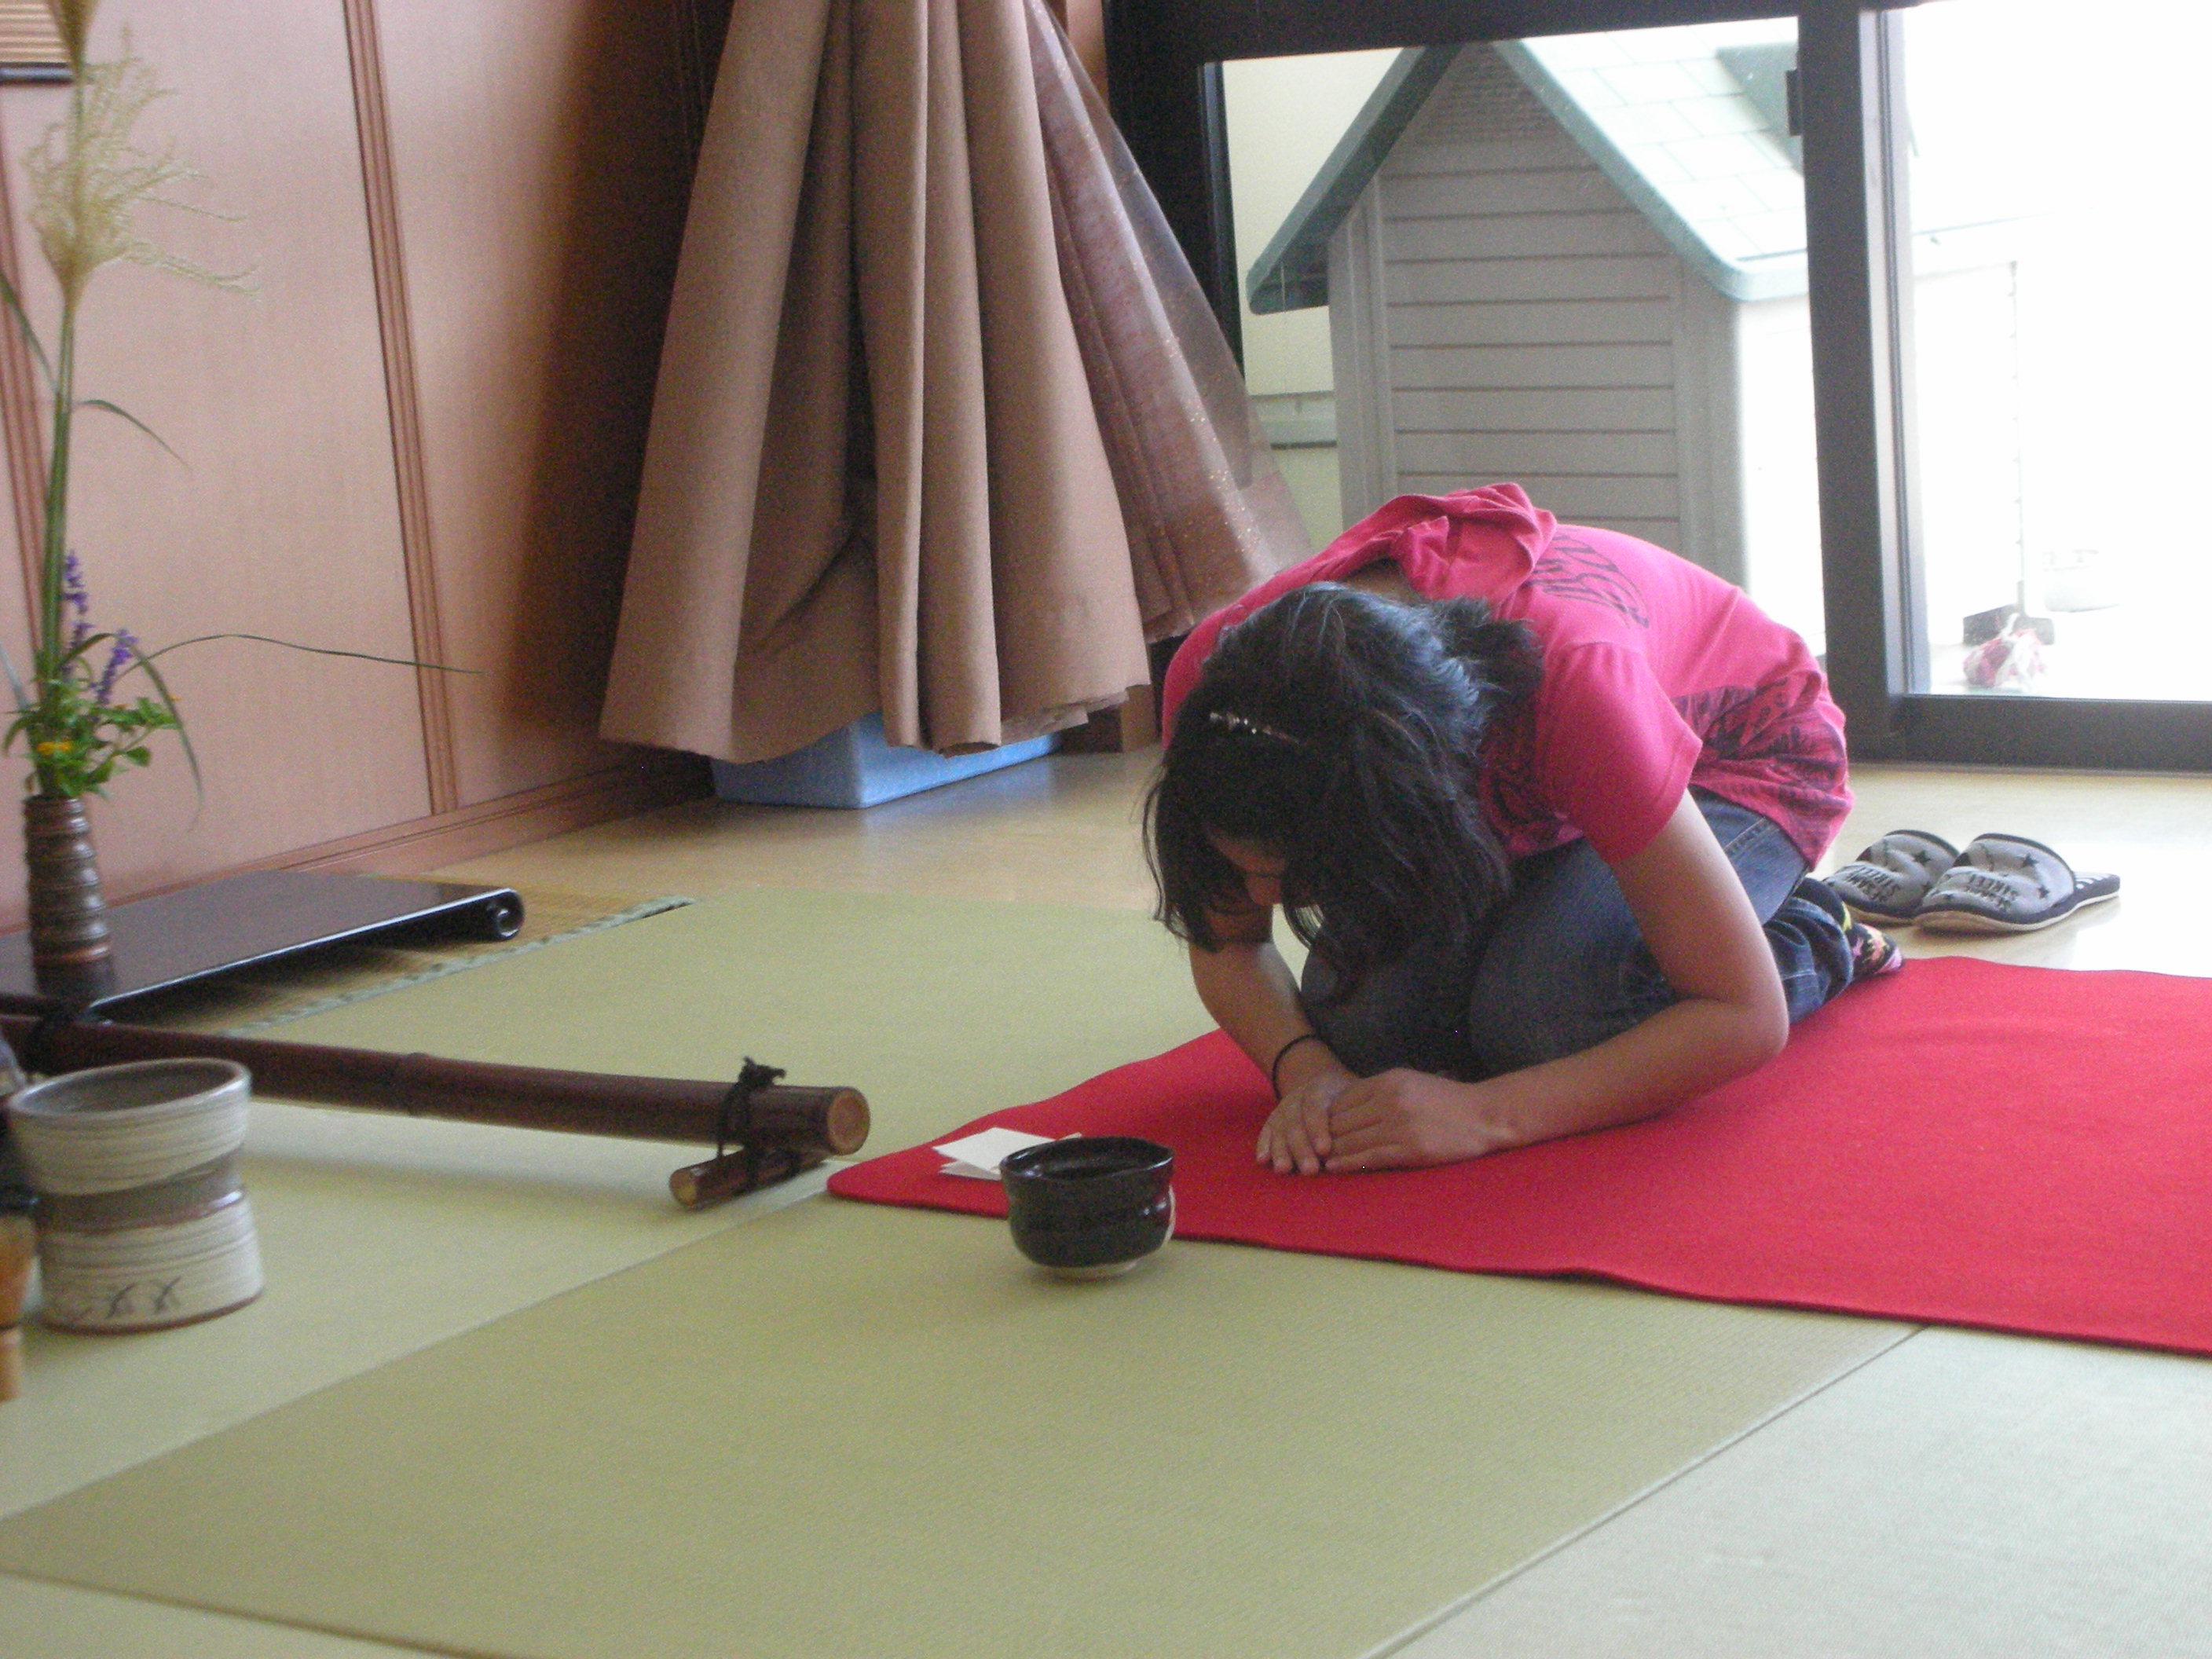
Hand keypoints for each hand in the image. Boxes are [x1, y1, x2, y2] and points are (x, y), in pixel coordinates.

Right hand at [1256, 1065, 1356, 1174]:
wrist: (1326, 1083)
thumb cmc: (1349, 1097)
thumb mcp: (1356, 1094)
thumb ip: (1359, 1111)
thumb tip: (1370, 1136)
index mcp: (1320, 1086)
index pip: (1315, 1106)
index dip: (1318, 1128)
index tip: (1325, 1150)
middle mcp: (1298, 1095)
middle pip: (1296, 1121)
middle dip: (1301, 1147)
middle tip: (1310, 1170)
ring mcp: (1283, 1106)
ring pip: (1280, 1128)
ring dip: (1281, 1150)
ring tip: (1284, 1170)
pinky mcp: (1274, 1118)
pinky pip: (1267, 1131)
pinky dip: (1264, 1145)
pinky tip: (1263, 1160)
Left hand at [1317, 1069, 1523, 1171]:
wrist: (1485, 1115)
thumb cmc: (1448, 1100)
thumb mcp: (1412, 1083)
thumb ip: (1381, 1091)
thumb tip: (1348, 1105)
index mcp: (1389, 1081)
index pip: (1344, 1098)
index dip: (1325, 1115)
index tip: (1312, 1128)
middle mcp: (1390, 1100)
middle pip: (1343, 1119)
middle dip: (1322, 1135)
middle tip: (1303, 1148)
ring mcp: (1399, 1125)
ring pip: (1352, 1139)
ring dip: (1330, 1152)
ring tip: (1313, 1161)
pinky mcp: (1410, 1148)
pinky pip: (1369, 1157)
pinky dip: (1347, 1163)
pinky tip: (1334, 1167)